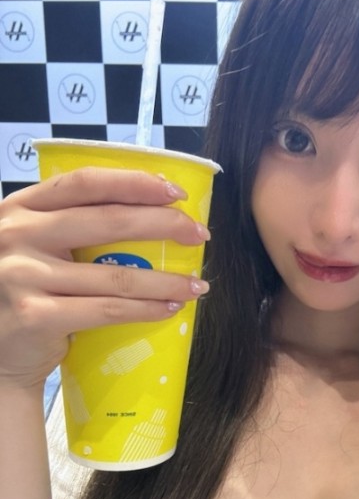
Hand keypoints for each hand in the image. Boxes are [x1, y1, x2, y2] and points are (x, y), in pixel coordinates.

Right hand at [0, 167, 209, 389]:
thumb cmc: (28, 293)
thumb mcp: (37, 247)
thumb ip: (70, 226)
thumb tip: (152, 211)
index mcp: (20, 208)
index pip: (85, 183)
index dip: (134, 183)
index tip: (176, 192)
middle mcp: (16, 235)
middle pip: (107, 221)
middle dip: (164, 225)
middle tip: (200, 234)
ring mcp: (22, 276)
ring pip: (115, 274)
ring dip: (166, 280)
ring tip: (197, 284)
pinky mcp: (36, 316)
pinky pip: (107, 310)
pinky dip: (146, 310)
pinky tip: (170, 309)